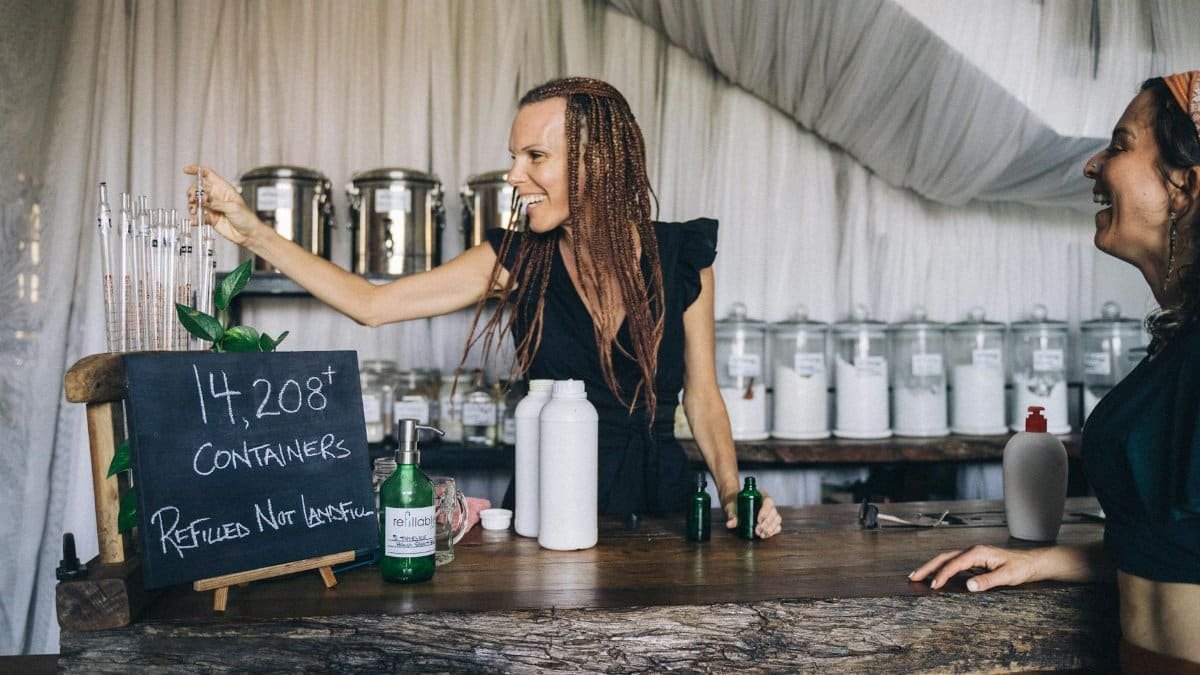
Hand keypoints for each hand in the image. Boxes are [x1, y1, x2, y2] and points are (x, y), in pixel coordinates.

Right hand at [183, 166, 260, 245]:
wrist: (249, 234)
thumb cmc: (246, 218)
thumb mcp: (233, 207)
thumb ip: (217, 203)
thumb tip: (203, 201)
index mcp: (223, 189)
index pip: (208, 175)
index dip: (196, 170)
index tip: (186, 170)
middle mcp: (216, 197)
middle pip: (198, 189)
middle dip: (192, 192)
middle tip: (193, 200)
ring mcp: (212, 207)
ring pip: (195, 203)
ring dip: (191, 205)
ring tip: (194, 211)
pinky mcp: (210, 219)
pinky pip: (198, 217)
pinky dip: (195, 219)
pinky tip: (194, 221)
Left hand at [723, 493, 782, 538]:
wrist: (735, 505)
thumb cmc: (734, 503)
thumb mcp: (731, 507)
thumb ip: (732, 514)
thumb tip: (730, 524)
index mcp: (761, 496)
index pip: (768, 502)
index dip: (765, 511)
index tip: (758, 519)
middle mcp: (768, 504)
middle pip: (774, 512)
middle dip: (767, 523)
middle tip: (757, 530)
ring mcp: (771, 513)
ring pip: (777, 520)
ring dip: (770, 528)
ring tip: (760, 534)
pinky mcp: (771, 521)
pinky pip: (777, 526)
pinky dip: (773, 531)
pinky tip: (765, 535)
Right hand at [909, 544, 1044, 591]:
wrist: (1033, 562)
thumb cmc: (1021, 568)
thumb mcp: (1007, 576)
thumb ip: (987, 581)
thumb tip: (968, 586)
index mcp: (977, 552)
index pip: (954, 564)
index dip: (942, 575)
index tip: (933, 586)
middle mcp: (972, 551)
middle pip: (944, 557)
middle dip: (927, 567)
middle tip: (912, 576)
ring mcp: (973, 555)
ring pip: (947, 559)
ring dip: (932, 566)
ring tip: (918, 575)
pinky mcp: (975, 560)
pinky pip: (953, 563)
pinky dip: (942, 568)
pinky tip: (937, 575)